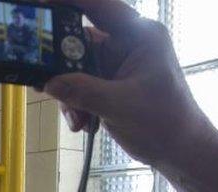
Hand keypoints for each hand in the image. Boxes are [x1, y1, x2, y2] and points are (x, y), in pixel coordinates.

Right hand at [40, 0, 215, 166]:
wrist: (179, 151)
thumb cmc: (164, 122)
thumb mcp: (120, 106)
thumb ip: (82, 91)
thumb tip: (48, 82)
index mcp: (138, 35)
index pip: (99, 7)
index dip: (68, 3)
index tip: (39, 6)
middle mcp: (127, 43)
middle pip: (80, 41)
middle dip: (61, 66)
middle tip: (40, 79)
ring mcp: (117, 64)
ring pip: (76, 68)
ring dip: (69, 94)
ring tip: (76, 118)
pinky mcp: (110, 83)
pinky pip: (81, 85)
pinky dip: (76, 104)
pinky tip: (83, 124)